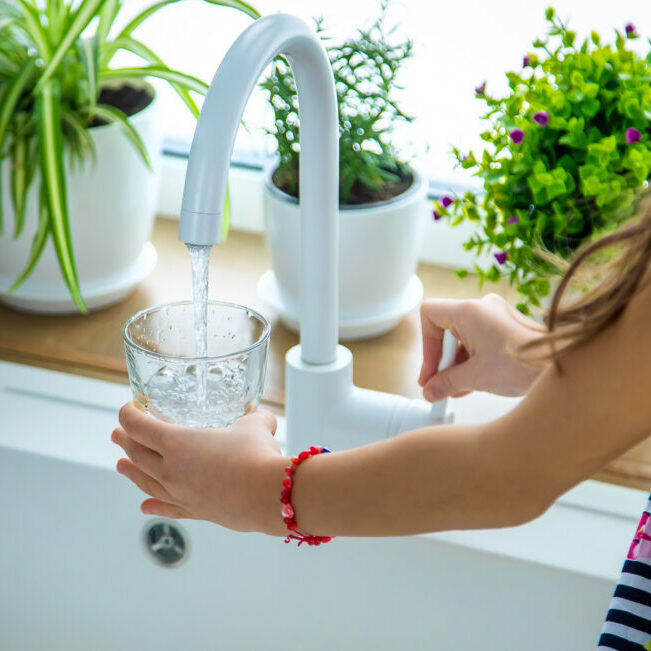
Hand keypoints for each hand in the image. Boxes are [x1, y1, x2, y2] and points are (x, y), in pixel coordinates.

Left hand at [112, 402, 287, 534]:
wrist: (270, 495)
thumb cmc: (258, 455)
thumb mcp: (255, 425)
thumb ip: (253, 418)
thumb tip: (262, 418)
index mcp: (178, 443)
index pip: (140, 426)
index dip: (129, 414)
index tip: (130, 408)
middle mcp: (172, 470)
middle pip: (137, 454)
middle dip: (125, 441)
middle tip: (118, 434)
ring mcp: (181, 494)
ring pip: (146, 482)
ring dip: (131, 471)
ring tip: (120, 466)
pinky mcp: (197, 511)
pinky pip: (168, 507)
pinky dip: (154, 505)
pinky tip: (144, 506)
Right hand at [418, 293, 545, 400]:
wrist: (562, 368)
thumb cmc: (524, 365)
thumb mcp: (475, 378)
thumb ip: (446, 383)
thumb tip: (430, 391)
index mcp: (469, 311)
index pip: (429, 314)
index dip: (426, 345)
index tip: (432, 370)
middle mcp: (482, 307)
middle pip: (446, 328)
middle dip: (442, 360)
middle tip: (439, 384)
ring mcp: (496, 316)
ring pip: (462, 337)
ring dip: (457, 363)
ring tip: (457, 388)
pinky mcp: (507, 327)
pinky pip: (478, 340)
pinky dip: (471, 360)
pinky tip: (471, 383)